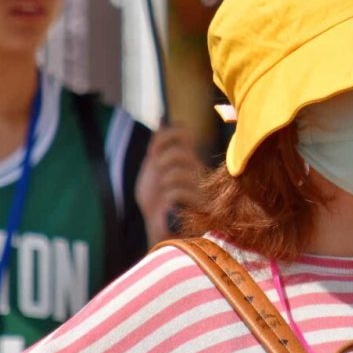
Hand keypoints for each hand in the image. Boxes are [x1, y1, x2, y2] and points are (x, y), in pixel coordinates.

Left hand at [134, 124, 204, 243]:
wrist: (160, 231)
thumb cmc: (156, 202)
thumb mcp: (152, 171)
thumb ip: (156, 150)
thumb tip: (161, 122)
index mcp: (187, 159)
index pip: (183, 133)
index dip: (167, 136)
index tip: (153, 151)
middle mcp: (197, 169)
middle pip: (181, 153)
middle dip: (162, 163)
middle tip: (158, 177)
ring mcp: (200, 187)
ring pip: (179, 171)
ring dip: (164, 182)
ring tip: (163, 194)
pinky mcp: (200, 205)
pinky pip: (177, 191)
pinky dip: (166, 198)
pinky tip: (167, 207)